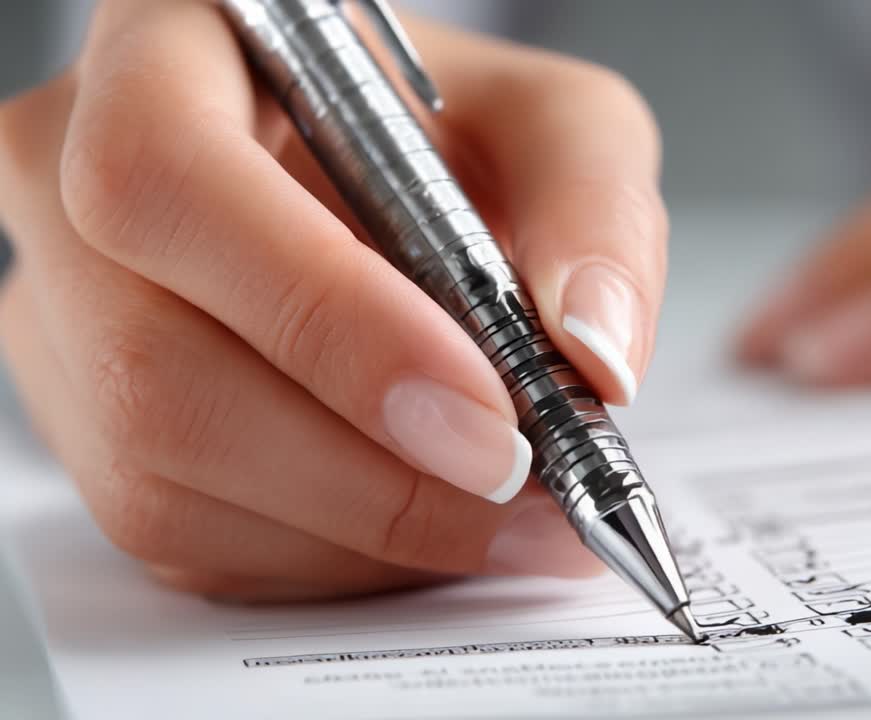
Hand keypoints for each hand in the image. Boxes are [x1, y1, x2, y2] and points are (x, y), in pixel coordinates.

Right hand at [0, 0, 666, 599]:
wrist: (367, 177)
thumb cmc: (433, 130)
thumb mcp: (544, 118)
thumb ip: (591, 201)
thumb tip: (596, 349)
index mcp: (163, 58)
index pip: (168, 179)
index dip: (324, 316)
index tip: (482, 411)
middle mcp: (74, 192)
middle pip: (156, 369)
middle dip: (369, 470)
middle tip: (523, 487)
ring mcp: (66, 322)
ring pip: (166, 479)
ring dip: (364, 528)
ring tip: (502, 512)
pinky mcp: (94, 427)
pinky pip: (189, 537)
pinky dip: (331, 554)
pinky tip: (422, 512)